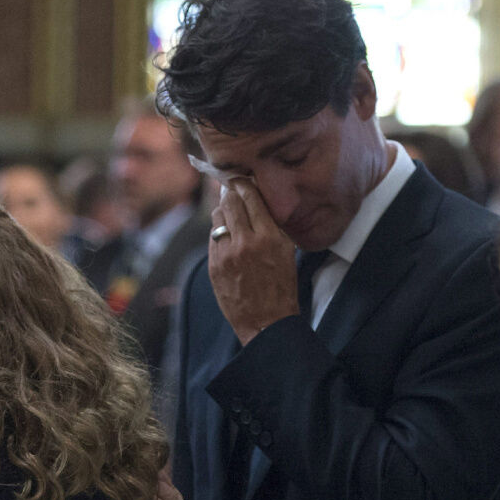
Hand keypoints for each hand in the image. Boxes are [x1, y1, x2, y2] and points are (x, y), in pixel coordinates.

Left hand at [208, 180, 299, 344]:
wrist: (266, 322)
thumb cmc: (281, 287)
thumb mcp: (286, 251)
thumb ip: (271, 225)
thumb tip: (255, 200)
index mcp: (268, 237)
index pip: (250, 197)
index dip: (243, 183)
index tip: (241, 177)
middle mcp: (244, 242)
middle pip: (230, 202)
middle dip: (230, 191)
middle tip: (231, 185)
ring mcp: (225, 255)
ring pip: (217, 218)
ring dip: (223, 211)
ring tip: (230, 212)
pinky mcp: (214, 266)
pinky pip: (212, 238)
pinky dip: (219, 232)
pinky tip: (227, 235)